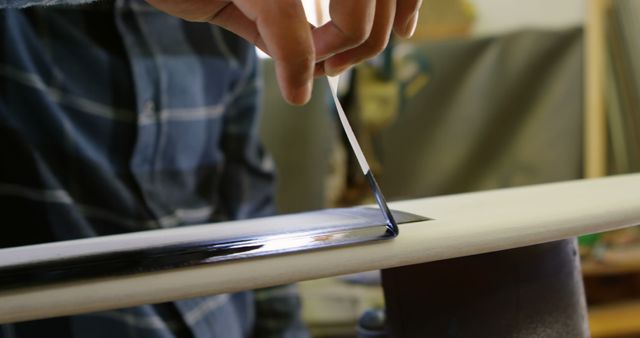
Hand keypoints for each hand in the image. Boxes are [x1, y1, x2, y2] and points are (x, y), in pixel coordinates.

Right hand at [145, 0, 421, 104]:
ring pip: (356, 18)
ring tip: (311, 66)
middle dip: (369, 42)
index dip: (406, 2)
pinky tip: (293, 88)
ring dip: (339, 54)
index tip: (404, 30)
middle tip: (334, 65)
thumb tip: (320, 62)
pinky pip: (296, 37)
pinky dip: (297, 70)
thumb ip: (290, 20)